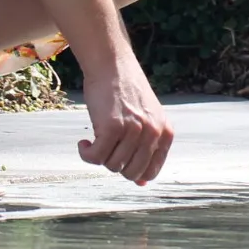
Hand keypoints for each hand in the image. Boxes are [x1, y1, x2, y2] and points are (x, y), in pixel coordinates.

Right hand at [77, 54, 173, 184]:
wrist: (112, 65)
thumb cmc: (126, 93)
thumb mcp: (146, 120)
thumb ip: (146, 150)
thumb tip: (141, 183)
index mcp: (165, 133)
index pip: (151, 171)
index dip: (133, 172)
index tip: (121, 161)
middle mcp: (153, 133)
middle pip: (131, 172)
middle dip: (115, 164)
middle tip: (107, 147)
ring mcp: (134, 130)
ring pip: (112, 166)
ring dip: (100, 156)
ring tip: (97, 139)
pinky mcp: (112, 127)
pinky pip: (95, 157)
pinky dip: (86, 153)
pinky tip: (84, 142)